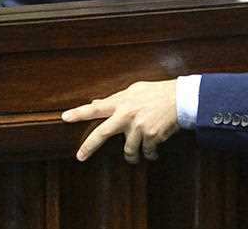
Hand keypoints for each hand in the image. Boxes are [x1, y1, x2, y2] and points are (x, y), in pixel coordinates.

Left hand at [62, 79, 178, 163]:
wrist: (183, 98)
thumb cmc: (159, 92)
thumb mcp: (136, 90)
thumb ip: (116, 98)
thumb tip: (96, 103)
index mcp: (122, 102)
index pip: (96, 108)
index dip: (79, 113)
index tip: (64, 117)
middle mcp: (127, 115)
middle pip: (102, 133)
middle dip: (89, 146)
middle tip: (80, 156)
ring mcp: (139, 127)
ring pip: (128, 150)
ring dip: (131, 156)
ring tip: (134, 158)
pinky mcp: (152, 136)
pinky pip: (147, 151)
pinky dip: (150, 154)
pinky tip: (153, 153)